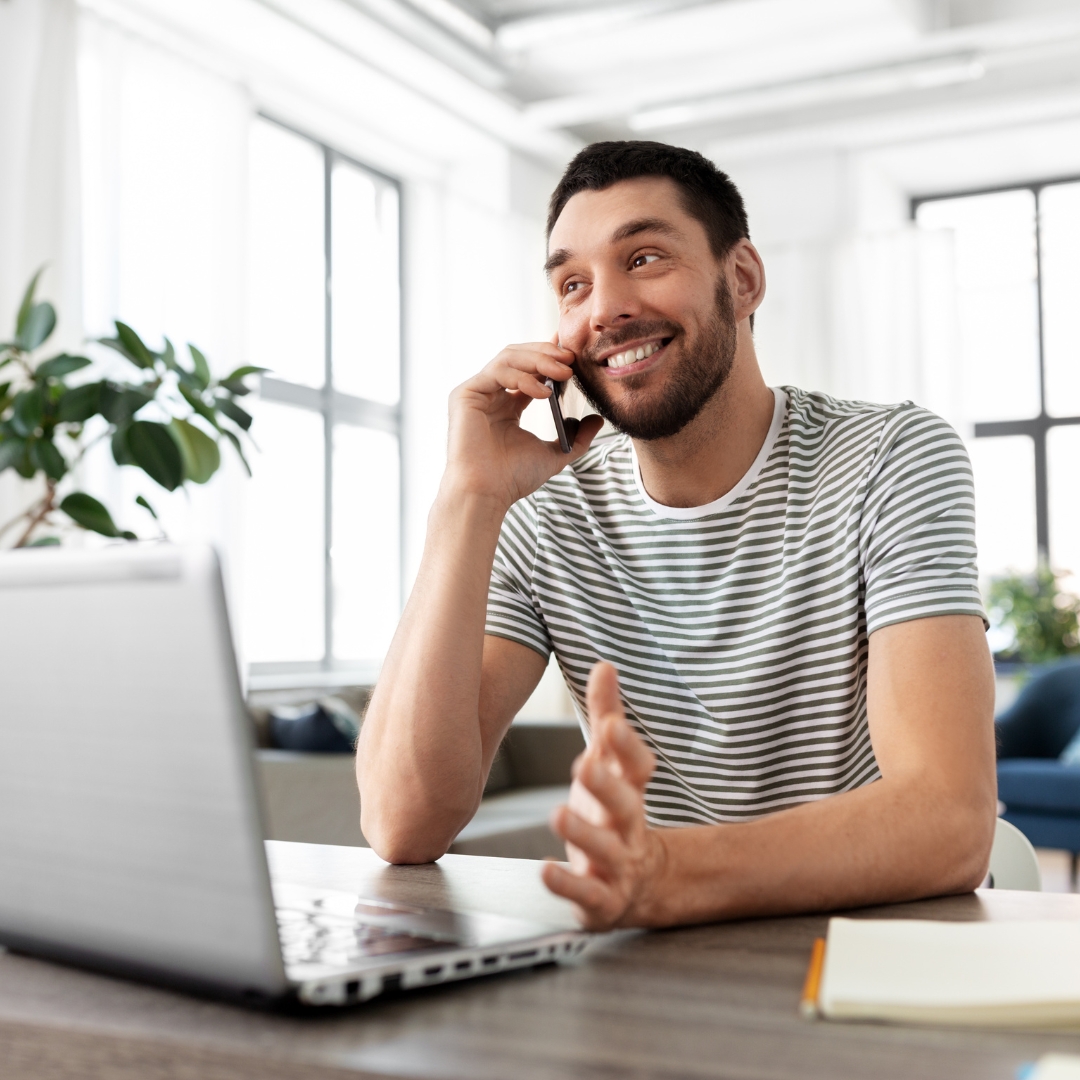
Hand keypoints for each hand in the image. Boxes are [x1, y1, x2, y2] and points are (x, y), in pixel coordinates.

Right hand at [443, 336, 603, 510]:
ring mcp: (478, 393)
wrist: (486, 493)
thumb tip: (597, 420)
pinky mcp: (465, 394)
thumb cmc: (512, 478)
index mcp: (508, 406)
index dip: (550, 356)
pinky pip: (497, 372)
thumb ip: (578, 438)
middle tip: (572, 358)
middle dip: (547, 354)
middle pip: (519, 356)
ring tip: (563, 372)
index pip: (530, 370)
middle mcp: (492, 396)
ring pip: (508, 357)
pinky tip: (543, 393)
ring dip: (539, 360)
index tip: (573, 352)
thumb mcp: (556, 455)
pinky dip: (522, 377)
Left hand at [541, 662, 667, 929]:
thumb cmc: (613, 810)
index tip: (609, 724)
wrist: (640, 882)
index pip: (637, 765)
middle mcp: (628, 826)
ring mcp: (617, 864)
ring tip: (558, 815)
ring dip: (584, 833)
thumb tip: (605, 665)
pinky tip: (546, 871)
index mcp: (630, 790)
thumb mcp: (610, 762)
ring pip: (606, 849)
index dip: (626, 746)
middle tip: (584, 765)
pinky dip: (568, 884)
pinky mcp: (601, 899)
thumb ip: (607, 716)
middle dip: (606, 785)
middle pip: (625, 805)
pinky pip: (588, 893)